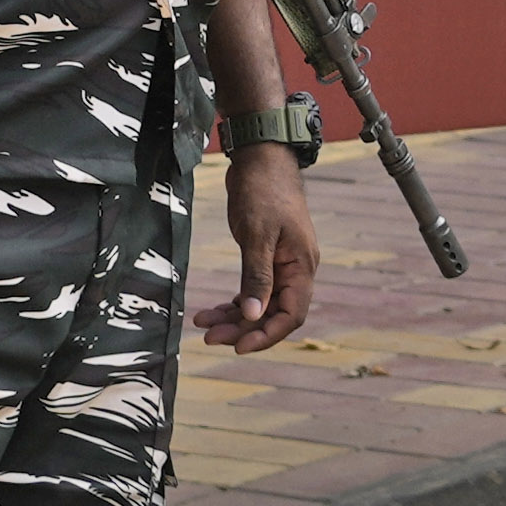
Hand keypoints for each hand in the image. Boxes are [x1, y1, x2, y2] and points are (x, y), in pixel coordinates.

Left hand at [208, 151, 322, 353]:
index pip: (291, 315)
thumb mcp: (257, 235)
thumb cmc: (262, 192)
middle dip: (242, 329)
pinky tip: (213, 309)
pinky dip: (234, 302)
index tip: (238, 346)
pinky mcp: (267, 257)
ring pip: (261, 304)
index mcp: (302, 266)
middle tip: (209, 336)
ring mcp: (282, 264)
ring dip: (234, 317)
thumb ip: (256, 277)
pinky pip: (253, 290)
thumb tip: (252, 315)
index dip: (267, 335)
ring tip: (203, 323)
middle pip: (274, 314)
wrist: (261, 159)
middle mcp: (296, 270)